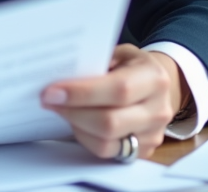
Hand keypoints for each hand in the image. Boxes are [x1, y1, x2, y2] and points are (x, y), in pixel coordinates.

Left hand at [39, 43, 186, 160]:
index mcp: (154, 78)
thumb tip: (59, 77)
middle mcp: (159, 110)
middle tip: (49, 101)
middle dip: (73, 112)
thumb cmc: (131, 66)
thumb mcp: (119, 54)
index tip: (53, 91)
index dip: (82, 93)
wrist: (158, 87)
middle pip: (110, 122)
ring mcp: (153, 135)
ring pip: (106, 143)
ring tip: (62, 110)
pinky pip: (107, 153)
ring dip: (76, 127)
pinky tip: (77, 123)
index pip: (118, 90)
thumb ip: (95, 63)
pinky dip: (86, 138)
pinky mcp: (144, 152)